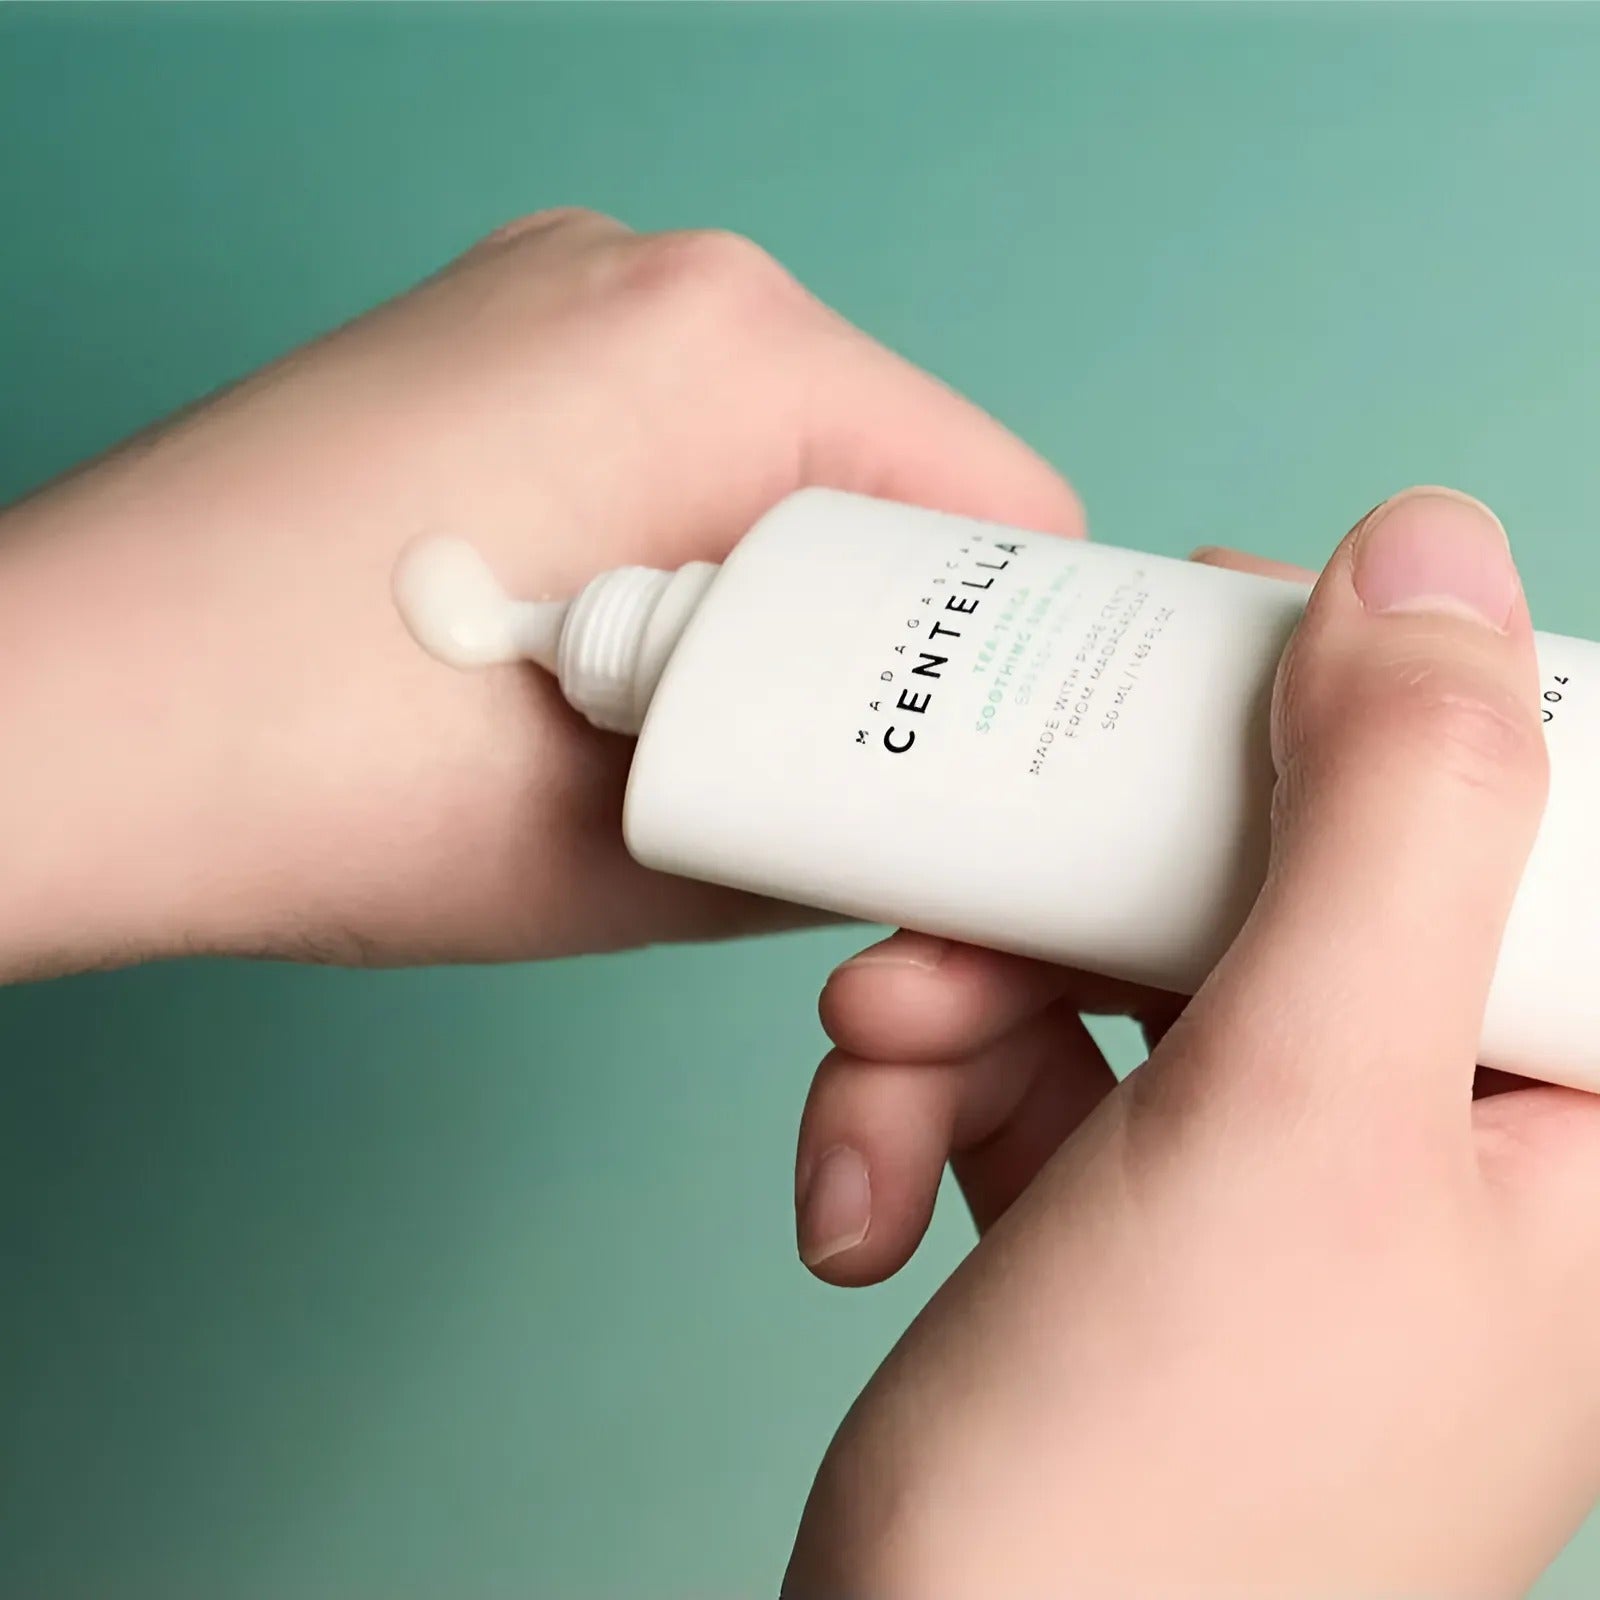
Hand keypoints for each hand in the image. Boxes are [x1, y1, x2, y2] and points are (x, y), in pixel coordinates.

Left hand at [0, 211, 1077, 978]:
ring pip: (773, 459)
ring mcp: (549, 289)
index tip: (992, 767)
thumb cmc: (306, 778)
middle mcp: (650, 270)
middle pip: (887, 473)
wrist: (43, 736)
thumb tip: (910, 831)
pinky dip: (681, 549)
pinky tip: (599, 656)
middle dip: (892, 632)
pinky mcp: (476, 341)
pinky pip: (662, 440)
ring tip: (690, 726)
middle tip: (840, 773)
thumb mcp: (645, 854)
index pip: (1001, 500)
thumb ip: (834, 829)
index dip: (1026, 656)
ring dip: (780, 598)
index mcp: (728, 348)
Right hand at [787, 490, 1599, 1594]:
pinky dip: (923, 1093)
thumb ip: (1398, 818)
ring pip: (1122, 964)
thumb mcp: (1299, 1112)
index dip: (1364, 705)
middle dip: (1080, 871)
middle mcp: (1439, 1148)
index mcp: (1568, 1123)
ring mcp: (1274, 1188)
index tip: (1207, 655)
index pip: (1521, 821)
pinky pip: (1033, 1072)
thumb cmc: (1162, 1495)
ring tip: (870, 1056)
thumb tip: (1435, 552)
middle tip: (972, 846)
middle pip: (1278, 875)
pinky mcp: (1128, 1217)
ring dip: (961, 987)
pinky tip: (854, 1185)